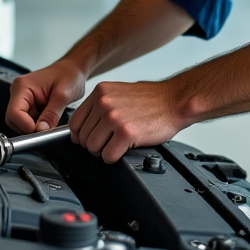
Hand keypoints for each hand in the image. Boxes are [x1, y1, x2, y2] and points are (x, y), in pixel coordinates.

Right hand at [6, 60, 87, 133]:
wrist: (73, 70)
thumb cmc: (69, 74)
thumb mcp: (64, 95)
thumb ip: (52, 114)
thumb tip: (41, 130)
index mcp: (22, 86)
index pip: (14, 113)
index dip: (25, 125)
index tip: (39, 131)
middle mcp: (19, 93)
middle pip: (13, 120)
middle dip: (29, 128)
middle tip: (47, 129)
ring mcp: (23, 100)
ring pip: (20, 123)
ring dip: (35, 127)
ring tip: (50, 121)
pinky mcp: (29, 105)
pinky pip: (29, 121)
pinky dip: (38, 124)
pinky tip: (49, 119)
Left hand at [68, 80, 190, 163]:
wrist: (175, 100)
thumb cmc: (152, 100)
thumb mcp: (119, 92)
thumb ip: (101, 105)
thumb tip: (85, 124)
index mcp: (100, 92)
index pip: (74, 122)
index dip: (81, 135)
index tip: (91, 139)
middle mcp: (104, 103)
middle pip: (82, 137)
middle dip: (94, 145)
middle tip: (109, 143)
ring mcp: (114, 117)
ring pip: (92, 148)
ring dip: (104, 152)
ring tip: (117, 146)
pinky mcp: (126, 133)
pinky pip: (108, 156)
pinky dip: (114, 158)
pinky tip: (125, 149)